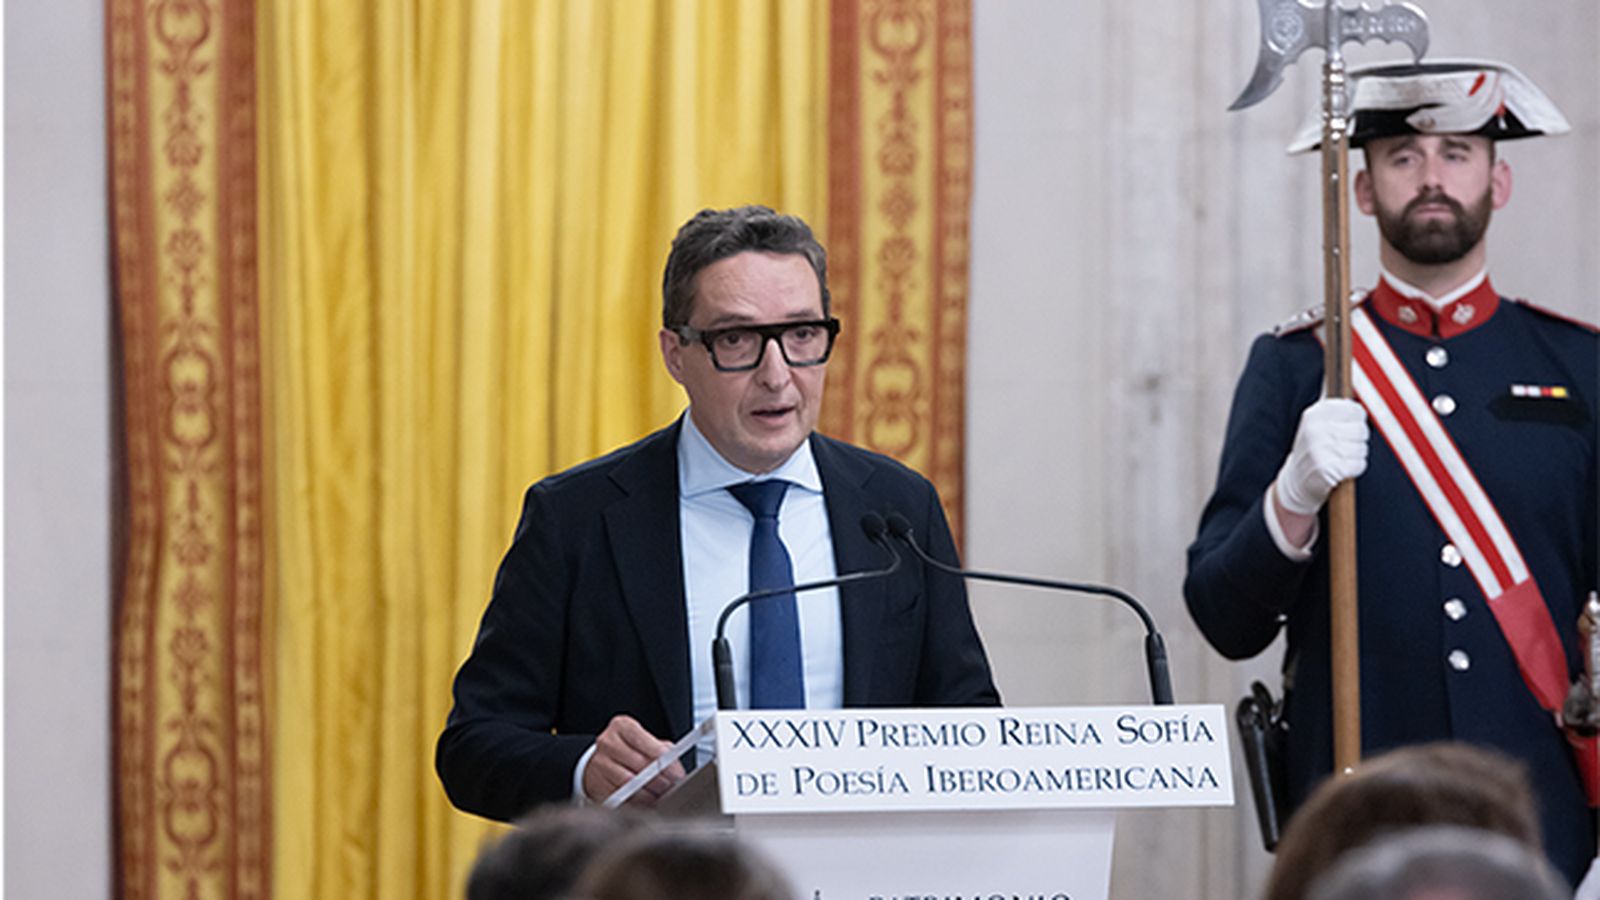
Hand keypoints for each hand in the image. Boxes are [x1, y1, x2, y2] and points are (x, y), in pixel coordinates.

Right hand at [581, 715, 685, 806]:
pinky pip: (619, 797)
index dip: (662, 758)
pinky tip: (645, 802)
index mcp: (622, 726)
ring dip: (649, 793)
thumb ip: (663, 751)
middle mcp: (607, 743)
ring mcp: (599, 764)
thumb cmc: (629, 749)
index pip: (643, 741)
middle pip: (637, 764)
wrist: (601, 760)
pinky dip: (635, 803)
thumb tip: (676, 770)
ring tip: (661, 796)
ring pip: (628, 784)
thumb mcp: (645, 741)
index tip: (676, 772)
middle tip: (672, 787)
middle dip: (659, 779)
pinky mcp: (596, 784)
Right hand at [1274, 398, 1369, 515]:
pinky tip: (1341, 470)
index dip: (1356, 421)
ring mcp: (1320, 450)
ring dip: (1356, 456)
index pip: (1355, 410)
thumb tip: (1332, 374)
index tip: (1346, 428)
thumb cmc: (1311, 450)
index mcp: (1314, 414)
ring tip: (1339, 459)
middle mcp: (1316, 430)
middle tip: (1341, 447)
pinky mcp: (1328, 469)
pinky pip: (1359, 465)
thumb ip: (1328, 402)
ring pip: (1362, 448)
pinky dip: (1354, 470)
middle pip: (1361, 430)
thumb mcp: (1314, 422)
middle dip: (1357, 441)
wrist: (1295, 483)